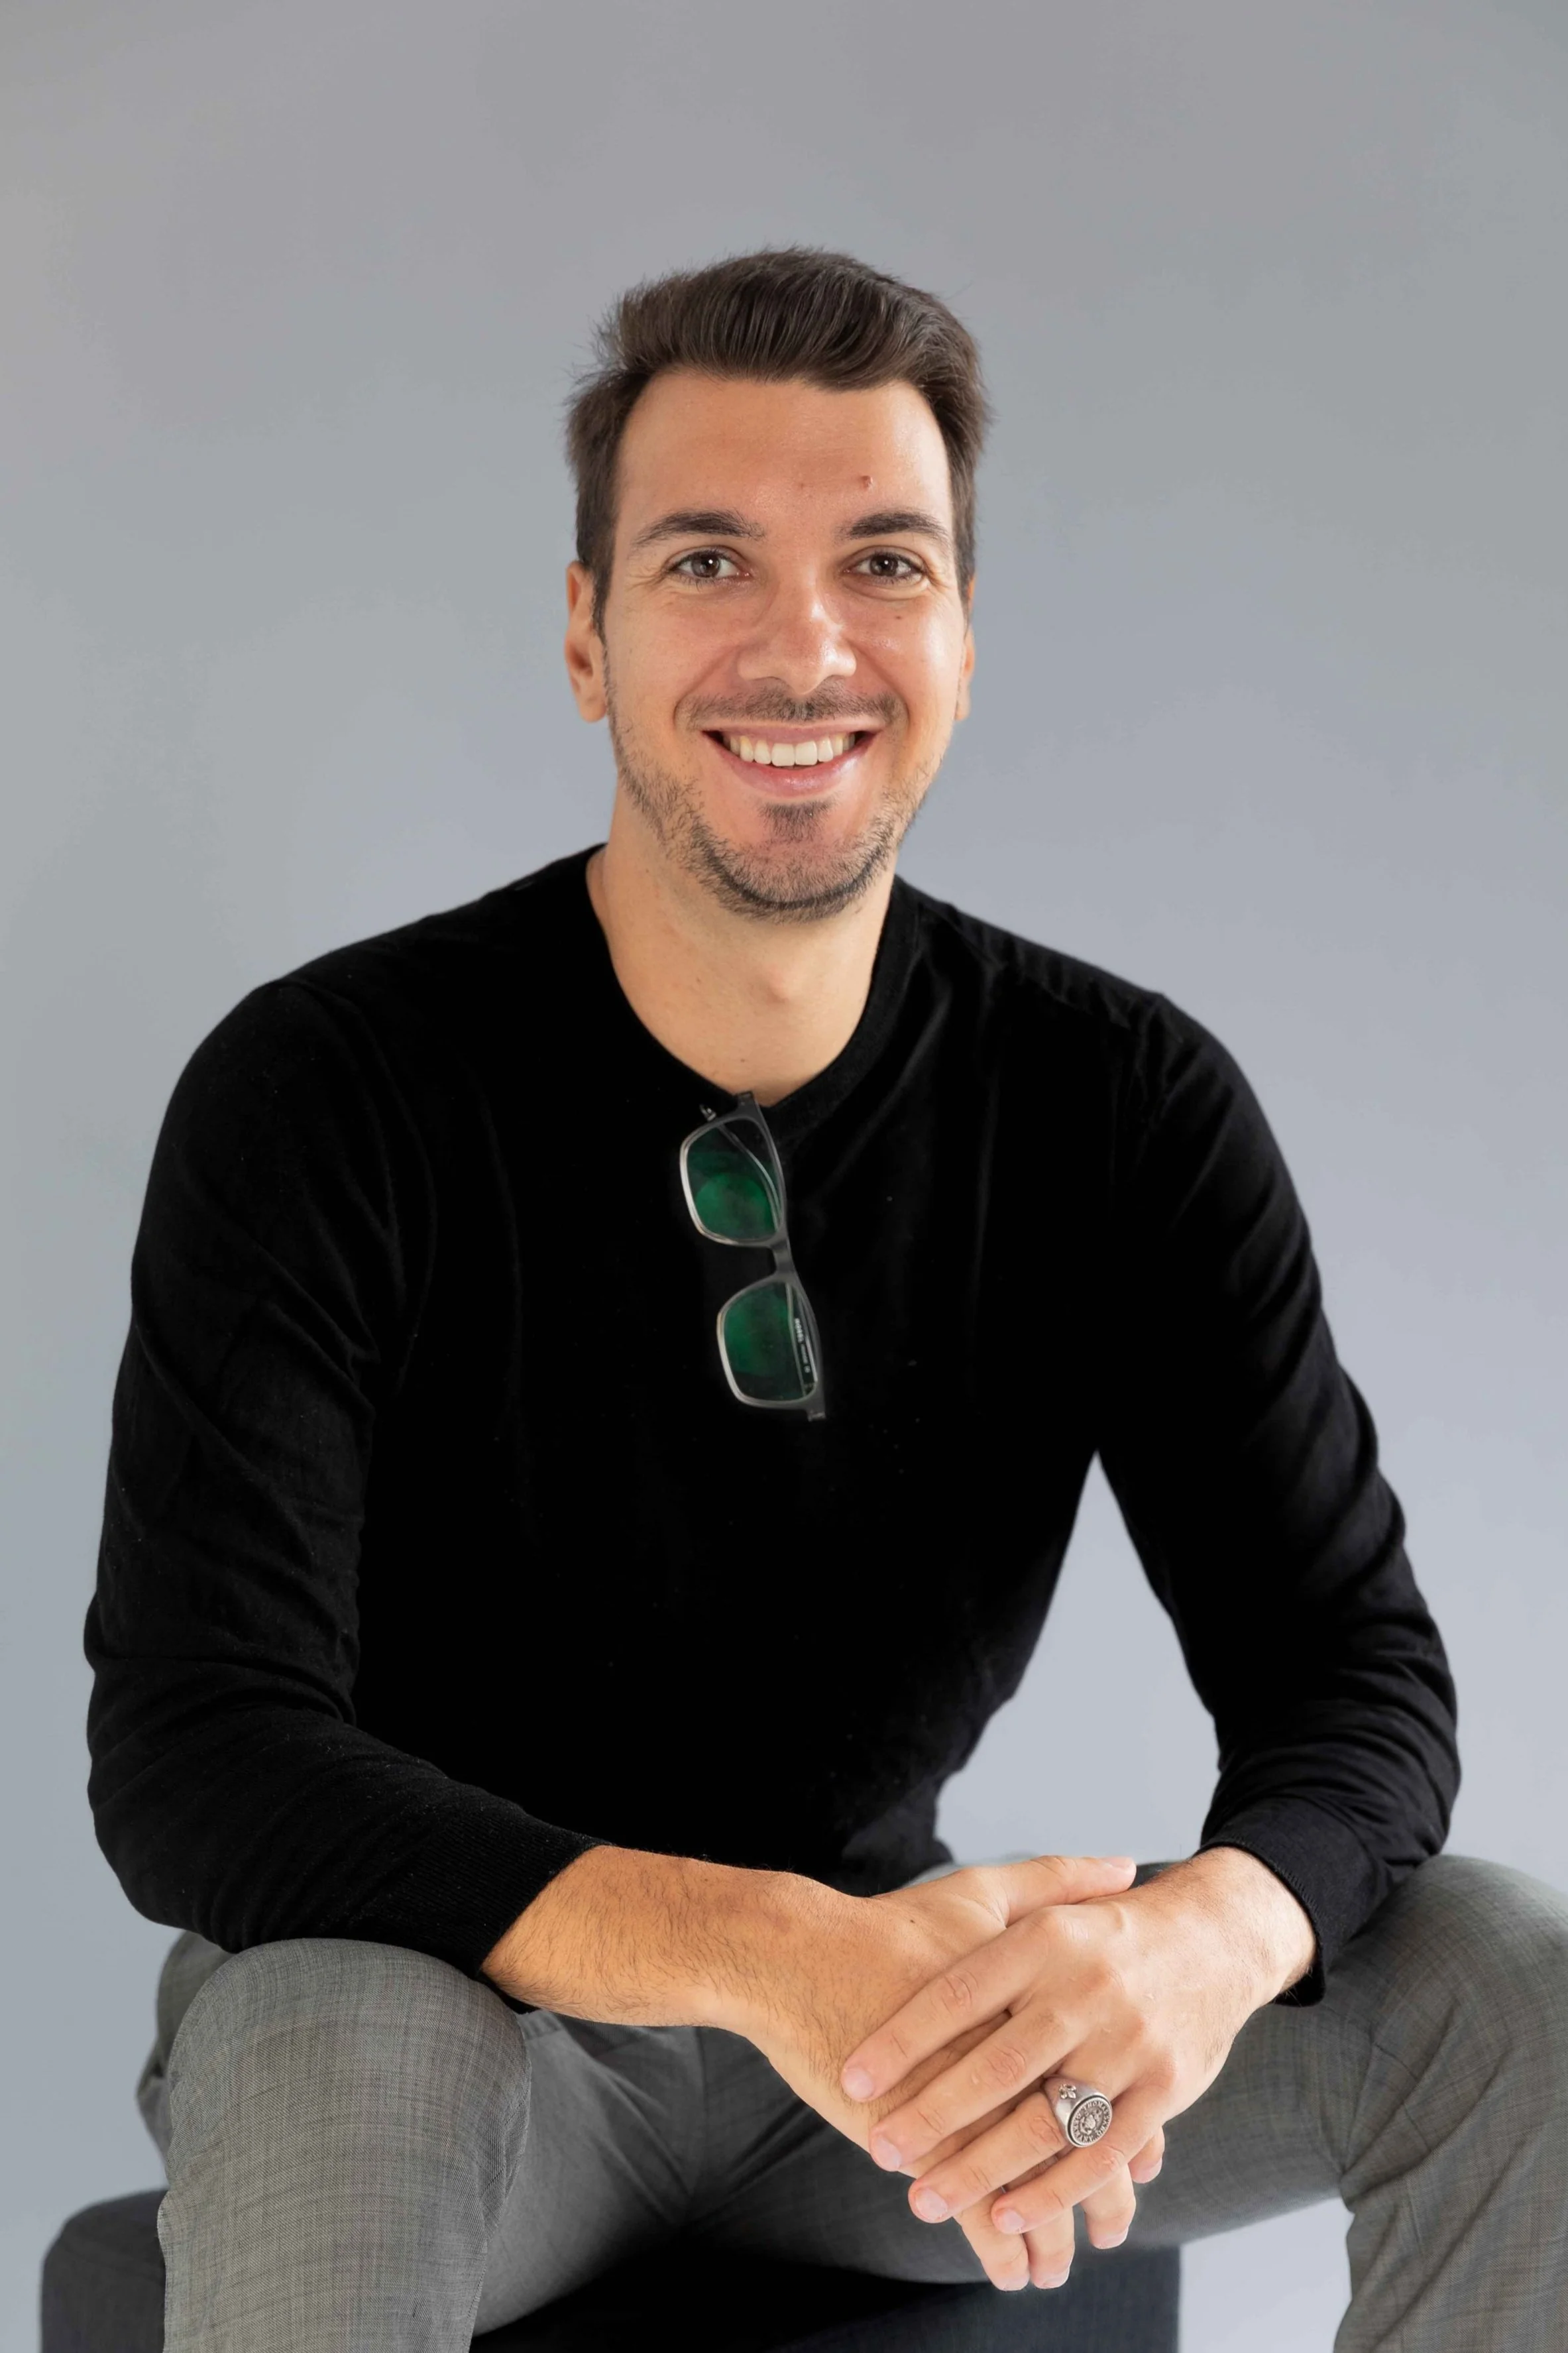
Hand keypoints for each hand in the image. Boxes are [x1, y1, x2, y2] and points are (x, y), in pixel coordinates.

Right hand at [735, 1852, 1153, 2288]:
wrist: (804, 1955)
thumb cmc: (893, 1926)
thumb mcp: (983, 1892)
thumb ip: (1059, 1882)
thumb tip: (1124, 1868)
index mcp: (1045, 2002)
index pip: (1109, 2080)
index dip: (1134, 2131)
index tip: (1143, 2164)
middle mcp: (1023, 2056)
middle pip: (1084, 2144)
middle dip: (1103, 2202)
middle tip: (1111, 2233)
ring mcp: (977, 2106)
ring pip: (1040, 2190)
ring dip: (1053, 2238)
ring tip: (1055, 2267)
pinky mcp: (930, 2142)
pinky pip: (985, 2214)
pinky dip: (1003, 2248)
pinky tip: (1012, 2271)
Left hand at [837, 1846, 1315, 2288]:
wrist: (1213, 1938)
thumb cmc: (1103, 1932)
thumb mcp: (1044, 1907)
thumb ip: (985, 1924)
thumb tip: (900, 1952)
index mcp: (1044, 1940)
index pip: (958, 1993)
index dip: (903, 2039)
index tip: (855, 2078)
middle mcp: (1085, 1990)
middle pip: (997, 2065)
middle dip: (932, 2116)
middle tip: (882, 2151)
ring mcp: (1129, 2042)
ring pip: (1046, 2121)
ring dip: (982, 2169)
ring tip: (927, 2199)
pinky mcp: (1165, 2089)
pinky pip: (1103, 2154)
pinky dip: (1053, 2193)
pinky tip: (1005, 2218)